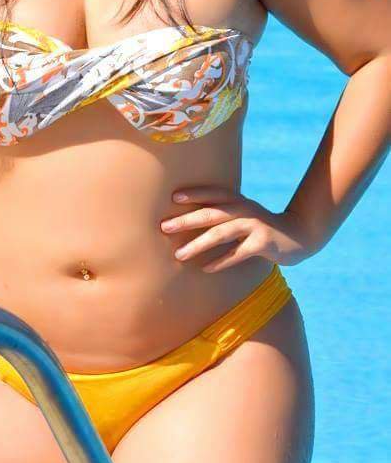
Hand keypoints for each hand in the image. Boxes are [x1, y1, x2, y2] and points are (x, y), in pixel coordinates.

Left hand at [160, 184, 316, 271]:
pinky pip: (238, 253)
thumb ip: (223, 213)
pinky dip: (221, 261)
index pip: (213, 193)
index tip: (173, 197)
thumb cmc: (260, 225)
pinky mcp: (262, 243)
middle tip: (164, 227)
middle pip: (211, 213)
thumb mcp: (243, 213)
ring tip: (179, 255)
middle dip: (186, 220)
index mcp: (238, 200)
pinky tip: (206, 269)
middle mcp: (244, 209)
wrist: (298, 235)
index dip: (194, 193)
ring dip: (198, 244)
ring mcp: (254, 225)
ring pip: (221, 233)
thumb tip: (189, 218)